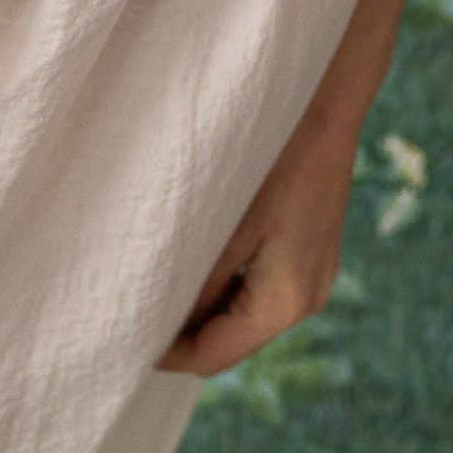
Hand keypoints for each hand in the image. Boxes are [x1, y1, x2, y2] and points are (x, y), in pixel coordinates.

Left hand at [153, 111, 360, 377]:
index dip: (165, 355)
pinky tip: (198, 249)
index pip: (212, 356)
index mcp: (285, 303)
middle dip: (182, 329)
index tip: (123, 338)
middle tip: (133, 303)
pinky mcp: (312, 251)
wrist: (328, 96)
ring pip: (243, 311)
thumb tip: (158, 320)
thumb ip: (195, 280)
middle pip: (230, 338)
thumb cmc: (274, 154)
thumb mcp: (225, 221)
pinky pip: (260, 283)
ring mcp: (313, 276)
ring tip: (157, 274)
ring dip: (203, 303)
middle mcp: (306, 300)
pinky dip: (226, 279)